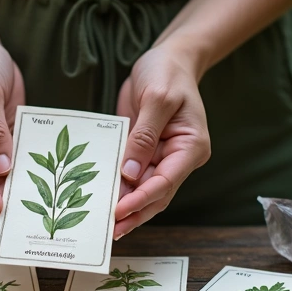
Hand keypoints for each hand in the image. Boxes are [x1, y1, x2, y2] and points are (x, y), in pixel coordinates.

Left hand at [113, 45, 211, 238]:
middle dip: (134, 214)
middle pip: (156, 195)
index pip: (166, 181)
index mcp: (191, 147)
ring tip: (103, 227)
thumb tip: (130, 173)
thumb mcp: (157, 98)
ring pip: (144, 191)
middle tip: (109, 231)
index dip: (143, 199)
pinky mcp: (144, 152)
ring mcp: (161, 157)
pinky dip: (118, 189)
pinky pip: (131, 175)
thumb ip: (144, 136)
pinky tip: (101, 201)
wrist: (168, 59)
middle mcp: (178, 158)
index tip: (120, 211)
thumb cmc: (168, 73)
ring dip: (125, 208)